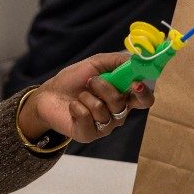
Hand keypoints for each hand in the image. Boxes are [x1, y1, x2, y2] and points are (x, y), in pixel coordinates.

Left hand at [19, 52, 156, 144]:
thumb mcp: (95, 64)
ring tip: (79, 96)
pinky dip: (76, 108)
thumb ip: (117, 61)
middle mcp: (117, 114)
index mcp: (123, 96)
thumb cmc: (73, 80)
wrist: (48, 95)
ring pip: (103, 110)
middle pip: (122, 104)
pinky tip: (72, 107)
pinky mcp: (89, 135)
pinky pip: (87, 118)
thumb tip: (137, 59)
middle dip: (103, 88)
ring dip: (86, 97)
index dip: (144, 93)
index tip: (135, 84)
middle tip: (90, 81)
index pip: (145, 100)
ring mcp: (104, 126)